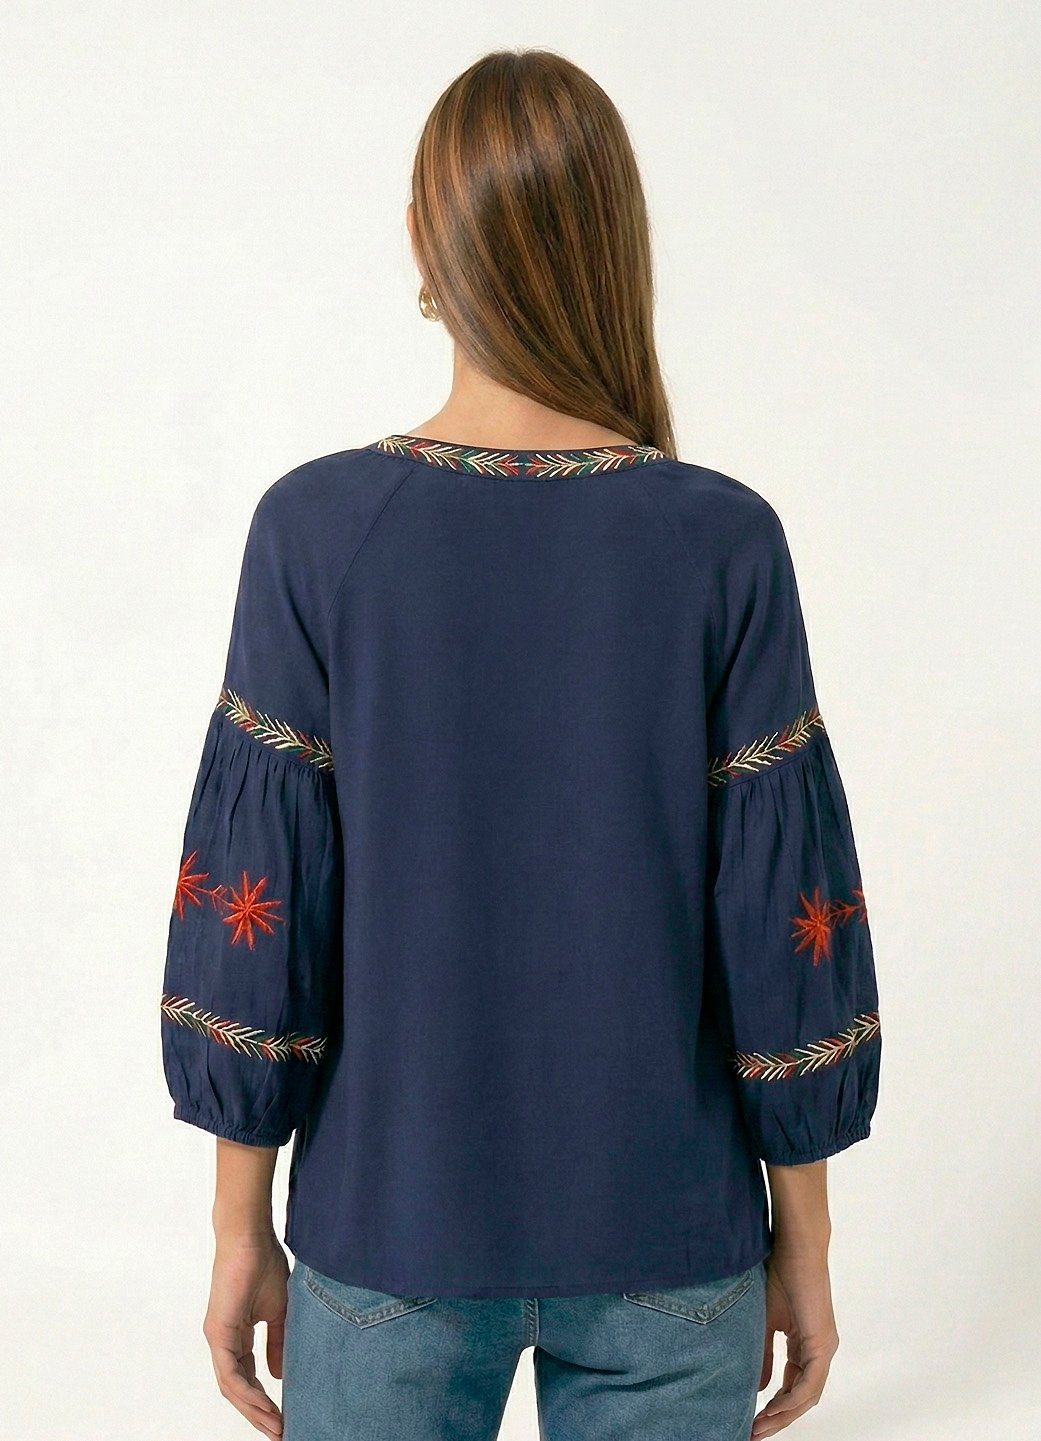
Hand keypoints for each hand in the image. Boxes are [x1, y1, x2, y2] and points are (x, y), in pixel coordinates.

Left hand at [203, 1230, 287, 1437]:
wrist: (250, 1237)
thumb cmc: (263, 1263)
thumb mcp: (279, 1310)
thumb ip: (277, 1342)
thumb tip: (279, 1375)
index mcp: (236, 1335)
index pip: (248, 1377)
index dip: (264, 1399)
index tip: (285, 1415)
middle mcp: (223, 1341)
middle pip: (238, 1389)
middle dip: (258, 1413)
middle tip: (279, 1432)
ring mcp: (218, 1338)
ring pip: (232, 1387)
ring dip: (254, 1410)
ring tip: (276, 1426)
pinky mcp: (218, 1333)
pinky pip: (231, 1374)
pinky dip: (248, 1393)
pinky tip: (266, 1405)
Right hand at [750, 1245, 839, 1436]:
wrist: (795, 1245)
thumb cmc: (779, 1272)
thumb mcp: (764, 1320)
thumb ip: (764, 1353)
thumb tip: (761, 1387)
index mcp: (807, 1343)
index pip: (792, 1386)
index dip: (774, 1406)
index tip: (751, 1419)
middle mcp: (820, 1350)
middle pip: (801, 1397)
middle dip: (778, 1418)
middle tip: (753, 1433)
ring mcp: (824, 1347)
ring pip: (807, 1396)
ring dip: (783, 1415)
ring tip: (759, 1427)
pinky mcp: (822, 1342)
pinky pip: (809, 1383)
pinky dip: (791, 1399)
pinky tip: (772, 1408)